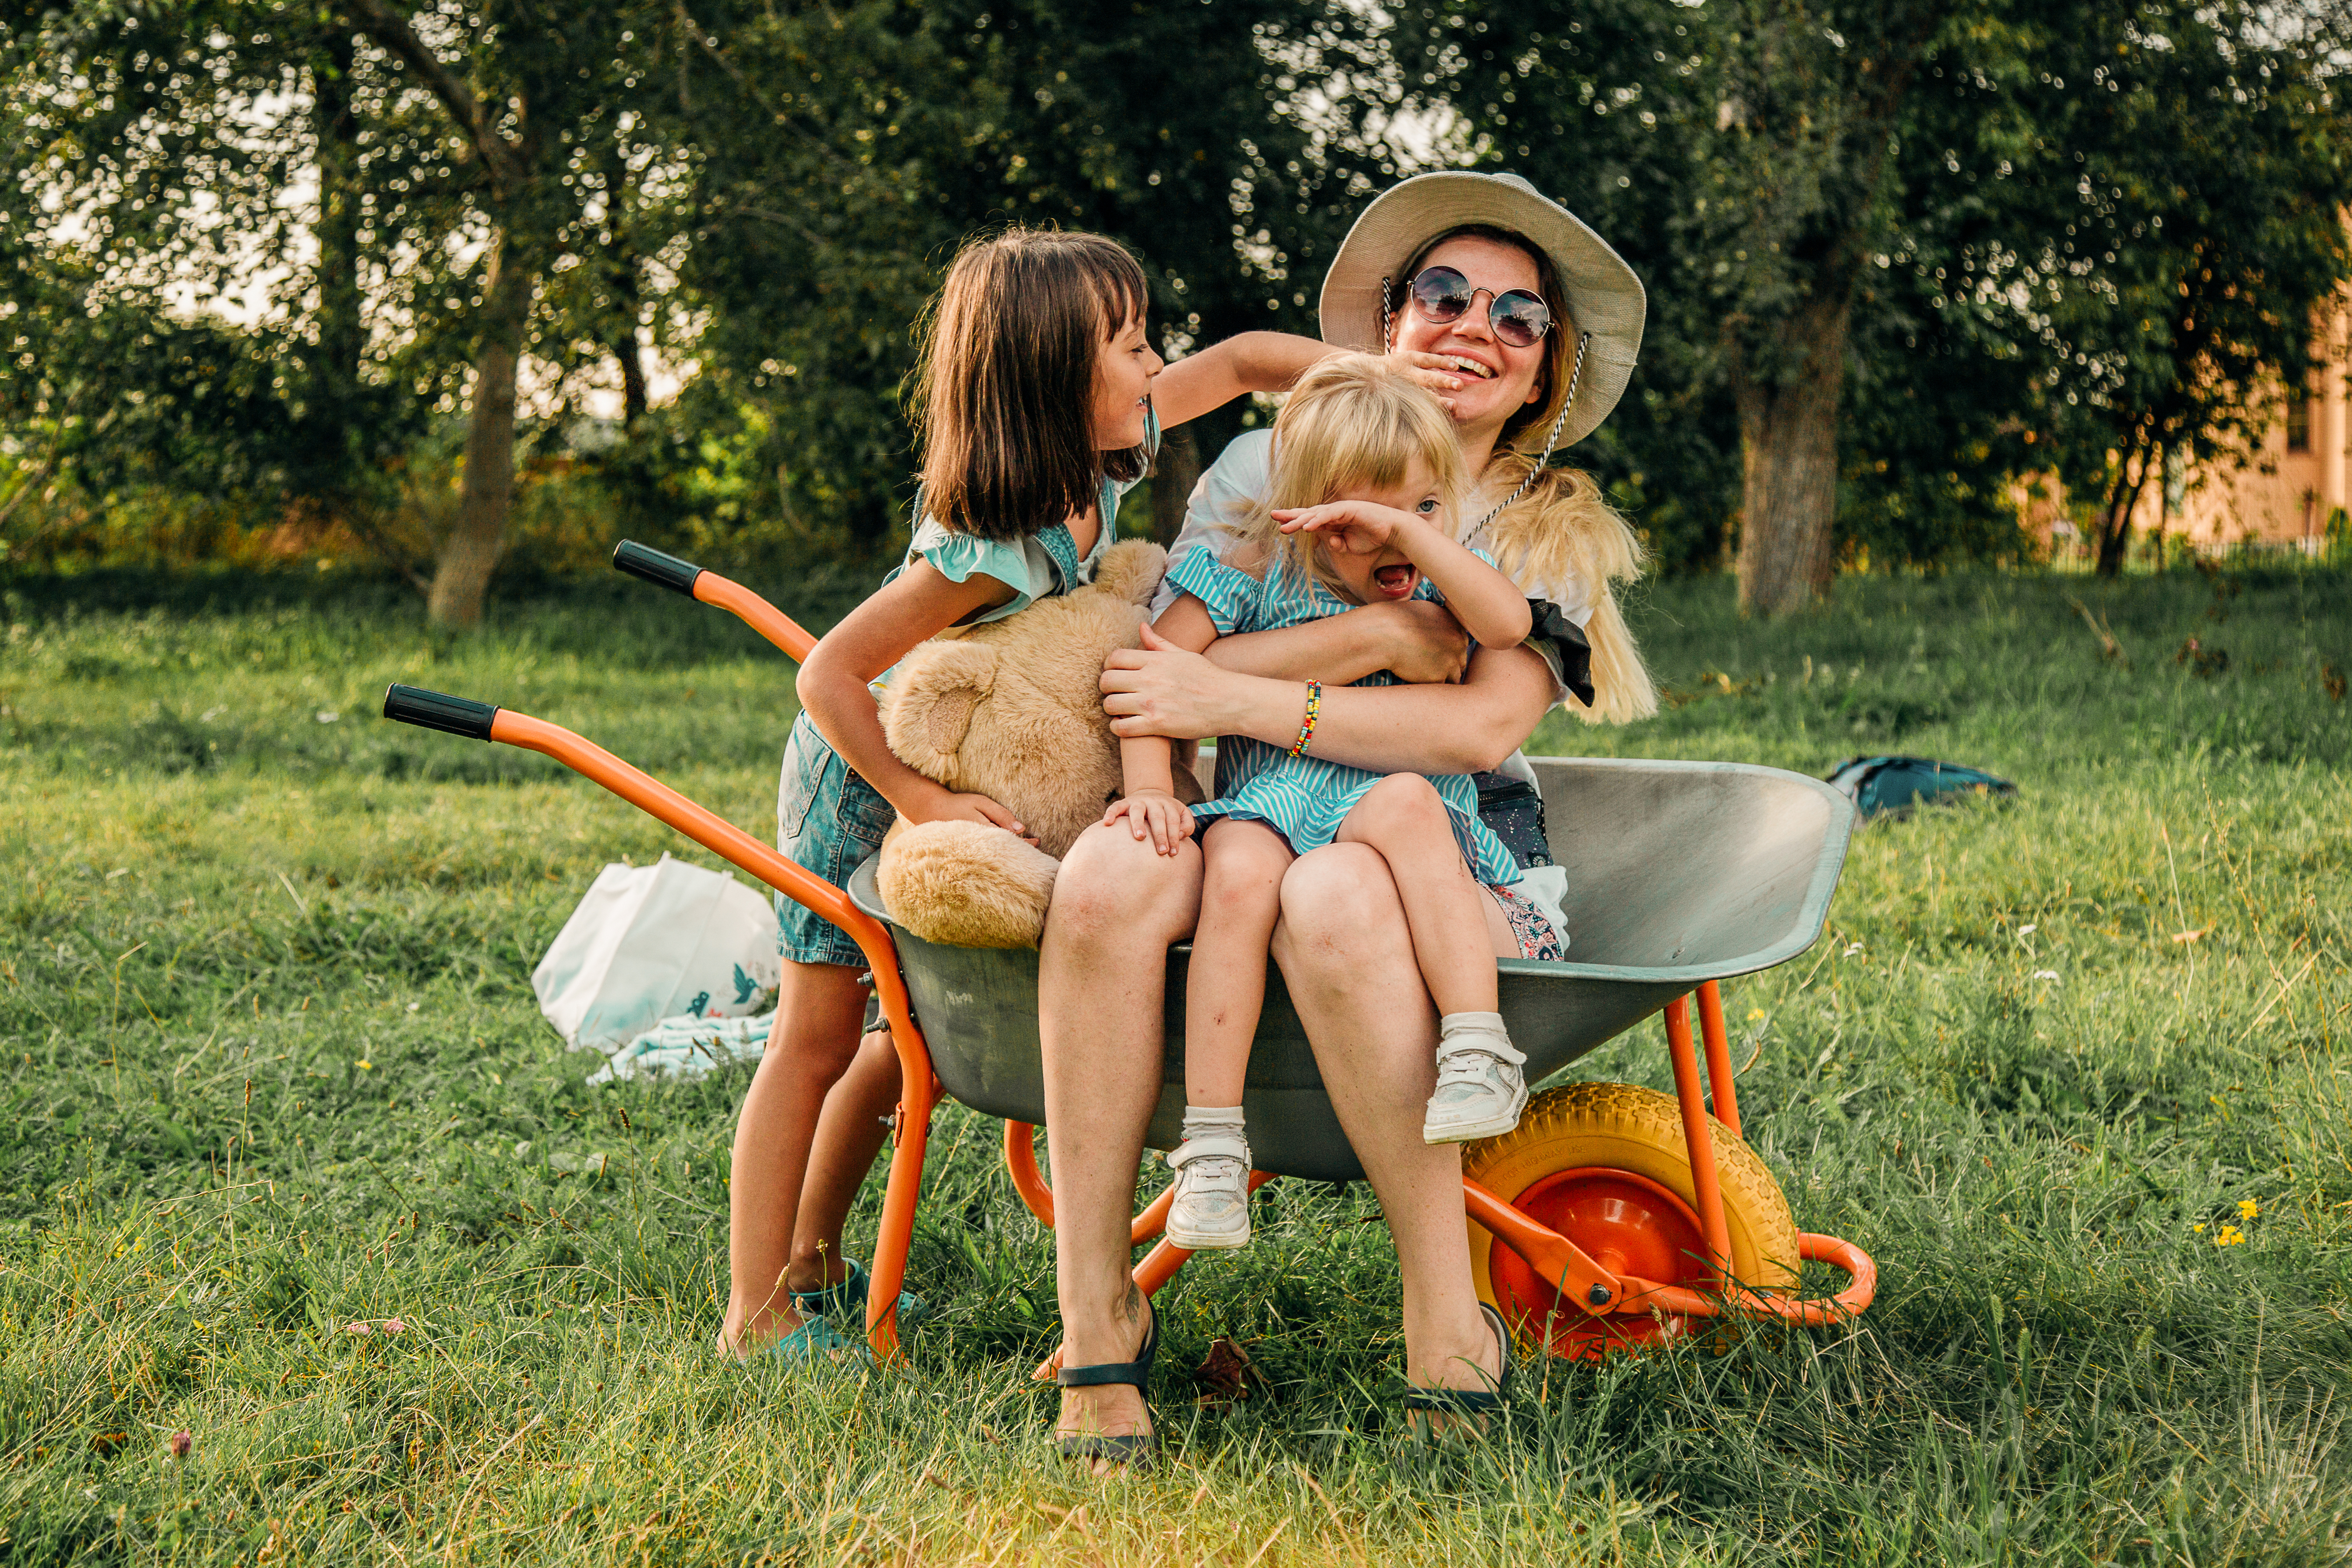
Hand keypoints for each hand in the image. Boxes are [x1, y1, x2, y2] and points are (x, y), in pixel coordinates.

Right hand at [908, 787, 1038, 846]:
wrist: (929, 810)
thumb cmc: (958, 804)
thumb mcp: (981, 803)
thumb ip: (1001, 815)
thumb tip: (1021, 829)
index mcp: (985, 834)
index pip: (1010, 843)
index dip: (1025, 844)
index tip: (1037, 842)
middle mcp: (978, 847)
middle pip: (1005, 854)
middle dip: (1020, 852)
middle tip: (1035, 848)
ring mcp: (970, 853)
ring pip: (995, 859)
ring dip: (1009, 857)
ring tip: (1023, 856)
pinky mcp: (964, 855)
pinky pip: (984, 859)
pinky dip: (995, 858)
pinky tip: (1002, 857)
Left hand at [1101, 623, 1244, 739]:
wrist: (1229, 702)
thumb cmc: (1208, 677)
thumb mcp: (1183, 654)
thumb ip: (1158, 643)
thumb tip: (1141, 627)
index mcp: (1155, 660)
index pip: (1114, 658)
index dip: (1109, 666)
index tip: (1115, 674)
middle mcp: (1150, 679)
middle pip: (1107, 681)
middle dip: (1107, 688)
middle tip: (1115, 693)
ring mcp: (1151, 703)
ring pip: (1110, 705)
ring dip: (1111, 708)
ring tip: (1121, 710)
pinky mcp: (1156, 725)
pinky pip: (1121, 728)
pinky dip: (1118, 728)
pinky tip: (1126, 725)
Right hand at [1102, 789, 1194, 855]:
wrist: (1151, 793)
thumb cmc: (1167, 812)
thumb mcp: (1182, 814)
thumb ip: (1187, 825)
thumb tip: (1180, 836)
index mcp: (1168, 805)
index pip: (1173, 821)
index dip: (1174, 836)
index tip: (1173, 853)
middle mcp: (1153, 802)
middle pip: (1157, 817)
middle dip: (1160, 834)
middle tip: (1161, 851)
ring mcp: (1137, 801)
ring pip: (1137, 810)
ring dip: (1138, 823)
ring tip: (1139, 837)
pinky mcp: (1124, 803)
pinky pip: (1115, 806)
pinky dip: (1111, 813)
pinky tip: (1107, 823)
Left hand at [1272, 498, 1424, 557]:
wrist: (1392, 532)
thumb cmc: (1372, 537)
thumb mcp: (1350, 545)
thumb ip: (1338, 544)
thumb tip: (1330, 543)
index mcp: (1332, 520)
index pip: (1309, 519)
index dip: (1294, 520)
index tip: (1279, 524)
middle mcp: (1334, 512)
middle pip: (1307, 512)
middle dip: (1290, 515)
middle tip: (1272, 516)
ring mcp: (1341, 509)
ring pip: (1315, 513)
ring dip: (1299, 520)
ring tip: (1285, 527)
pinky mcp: (1349, 509)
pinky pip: (1329, 515)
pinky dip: (1317, 520)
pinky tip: (1307, 527)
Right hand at [1374, 600, 1472, 684]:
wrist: (1385, 634)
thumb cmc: (1395, 620)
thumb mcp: (1422, 612)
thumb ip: (1435, 622)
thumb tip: (1433, 631)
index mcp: (1454, 625)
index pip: (1460, 643)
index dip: (1449, 651)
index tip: (1438, 656)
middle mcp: (1457, 642)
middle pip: (1460, 660)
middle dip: (1449, 666)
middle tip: (1432, 670)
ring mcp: (1450, 660)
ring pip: (1454, 676)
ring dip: (1443, 679)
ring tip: (1426, 680)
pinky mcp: (1439, 676)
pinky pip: (1440, 687)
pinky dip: (1431, 686)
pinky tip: (1420, 683)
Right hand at [1379, 348, 1470, 411]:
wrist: (1361, 377)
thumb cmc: (1388, 369)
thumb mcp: (1399, 358)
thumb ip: (1417, 362)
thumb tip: (1448, 366)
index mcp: (1405, 360)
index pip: (1427, 360)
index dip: (1442, 362)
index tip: (1455, 366)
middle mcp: (1403, 374)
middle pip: (1426, 378)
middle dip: (1444, 381)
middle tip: (1459, 385)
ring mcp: (1399, 388)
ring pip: (1421, 396)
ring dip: (1438, 402)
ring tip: (1454, 406)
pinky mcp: (1395, 399)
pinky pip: (1412, 407)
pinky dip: (1428, 410)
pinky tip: (1443, 414)